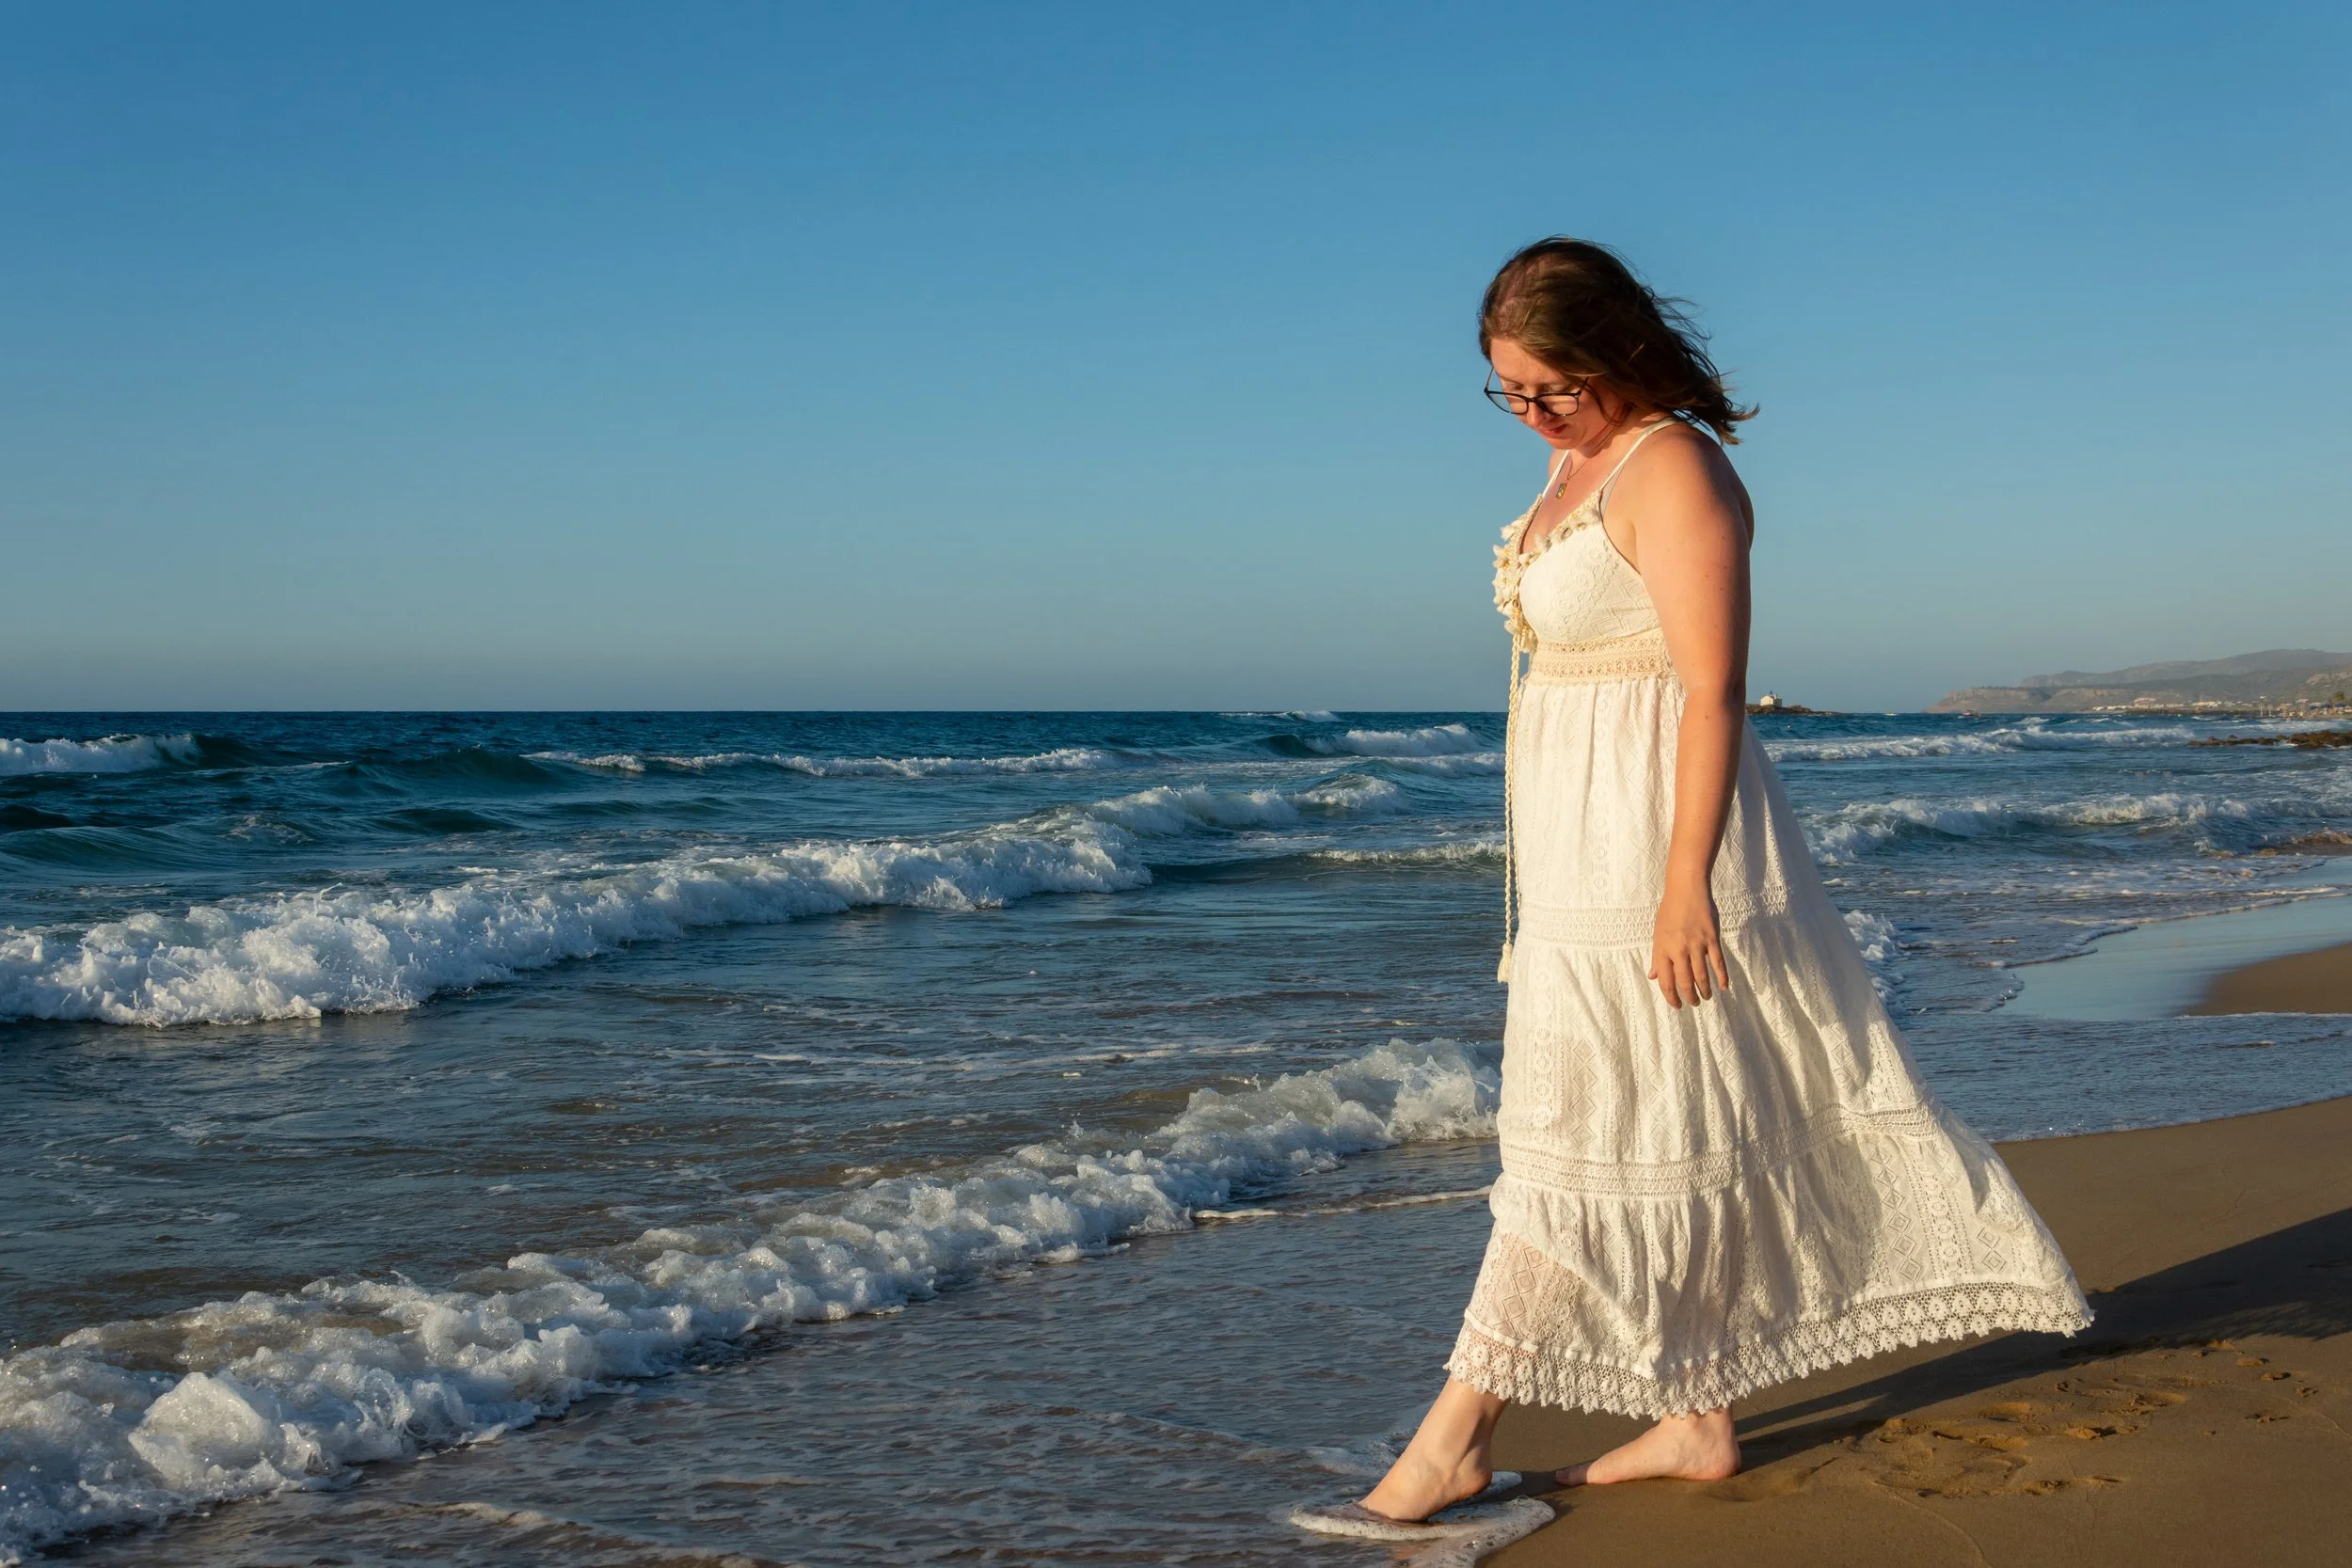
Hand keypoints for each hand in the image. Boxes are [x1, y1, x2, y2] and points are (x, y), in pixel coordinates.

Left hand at [1650, 881, 1729, 1009]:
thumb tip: (1653, 976)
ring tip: (1705, 998)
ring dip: (1704, 991)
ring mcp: (1696, 945)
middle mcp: (1678, 950)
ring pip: (1702, 976)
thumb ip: (1657, 957)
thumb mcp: (1657, 934)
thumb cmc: (1669, 911)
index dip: (1671, 997)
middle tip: (1693, 1003)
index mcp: (1662, 949)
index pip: (1666, 981)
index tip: (1677, 1005)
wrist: (1686, 889)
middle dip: (1689, 998)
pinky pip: (1718, 963)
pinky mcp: (1712, 939)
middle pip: (1685, 982)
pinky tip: (1724, 987)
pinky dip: (1722, 977)